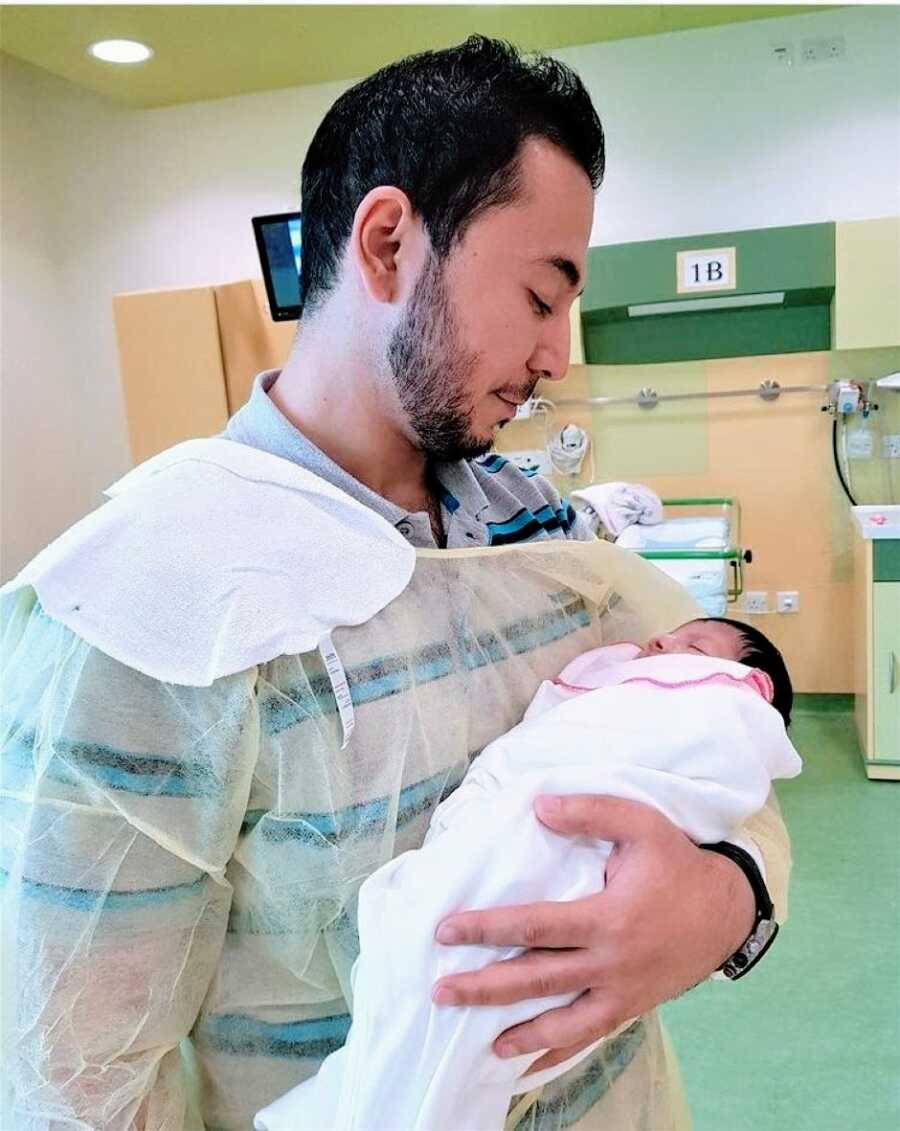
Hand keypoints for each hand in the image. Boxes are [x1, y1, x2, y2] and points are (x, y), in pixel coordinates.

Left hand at [432, 794, 754, 1074]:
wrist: (728, 911)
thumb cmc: (678, 864)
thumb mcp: (641, 824)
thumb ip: (591, 811)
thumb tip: (538, 806)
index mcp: (607, 918)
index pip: (535, 925)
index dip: (488, 928)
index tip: (447, 931)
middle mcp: (610, 962)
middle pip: (537, 981)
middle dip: (486, 989)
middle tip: (441, 994)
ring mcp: (622, 992)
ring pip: (563, 1023)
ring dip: (520, 1035)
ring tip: (482, 1044)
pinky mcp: (631, 1007)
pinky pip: (590, 1037)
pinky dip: (558, 1053)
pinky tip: (531, 1065)